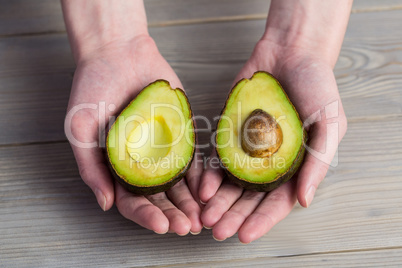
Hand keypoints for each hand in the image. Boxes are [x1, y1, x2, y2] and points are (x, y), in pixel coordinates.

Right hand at [65, 35, 202, 234]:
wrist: (118, 53)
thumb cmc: (92, 89)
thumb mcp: (80, 130)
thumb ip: (91, 168)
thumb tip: (105, 204)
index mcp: (118, 168)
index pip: (132, 201)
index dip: (145, 216)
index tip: (160, 226)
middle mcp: (143, 163)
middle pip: (160, 197)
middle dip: (173, 214)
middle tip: (186, 227)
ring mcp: (164, 149)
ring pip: (180, 182)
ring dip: (191, 201)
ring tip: (202, 217)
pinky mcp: (182, 132)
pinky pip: (194, 157)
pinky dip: (202, 174)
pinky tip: (210, 188)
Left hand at [199, 39, 347, 242]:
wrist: (291, 52)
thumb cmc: (317, 87)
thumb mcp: (329, 123)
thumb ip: (318, 163)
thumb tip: (304, 201)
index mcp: (295, 167)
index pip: (278, 202)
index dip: (262, 221)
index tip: (245, 236)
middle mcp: (269, 163)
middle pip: (249, 198)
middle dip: (234, 216)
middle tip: (217, 231)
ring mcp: (248, 149)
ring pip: (231, 183)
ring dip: (218, 201)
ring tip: (204, 217)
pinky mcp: (230, 133)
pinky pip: (217, 157)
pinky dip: (209, 173)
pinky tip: (200, 187)